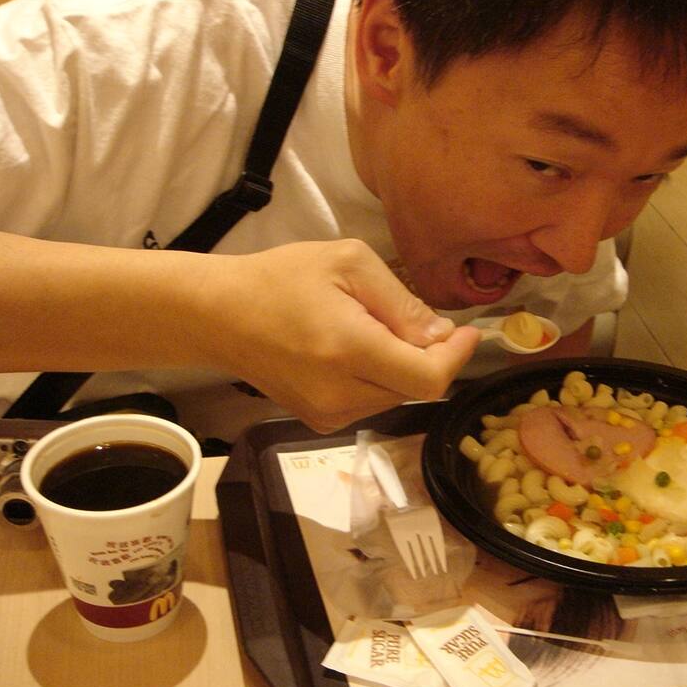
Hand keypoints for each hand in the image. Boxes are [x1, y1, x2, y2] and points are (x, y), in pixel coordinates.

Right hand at [205, 239, 479, 431]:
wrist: (220, 315)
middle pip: (417, 388)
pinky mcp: (321, 422)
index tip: (466, 333)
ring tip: (368, 331)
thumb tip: (442, 336)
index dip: (455, 358)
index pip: (428, 378)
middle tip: (407, 320)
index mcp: (349, 350)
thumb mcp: (348, 263)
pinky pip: (372, 402)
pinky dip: (378, 379)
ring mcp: (328, 414)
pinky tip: (352, 353)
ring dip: (401, 367)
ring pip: (397, 396)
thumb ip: (402, 303)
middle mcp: (340, 394)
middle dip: (427, 356)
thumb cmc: (282, 278)